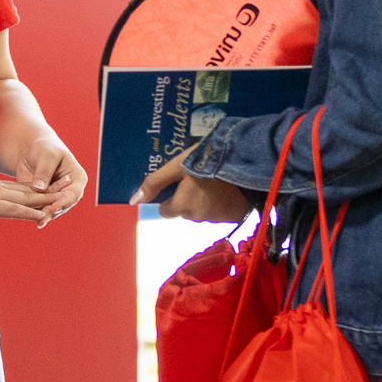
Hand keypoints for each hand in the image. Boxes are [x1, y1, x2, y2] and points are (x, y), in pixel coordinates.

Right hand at [0, 160, 63, 224]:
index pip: (19, 188)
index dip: (37, 188)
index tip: (52, 187)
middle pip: (28, 190)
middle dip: (49, 189)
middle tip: (69, 184)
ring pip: (25, 199)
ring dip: (45, 200)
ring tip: (64, 199)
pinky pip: (12, 208)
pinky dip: (28, 212)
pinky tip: (41, 215)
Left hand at [8, 130, 87, 226]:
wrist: (33, 151)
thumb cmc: (45, 148)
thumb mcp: (47, 155)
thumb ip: (44, 171)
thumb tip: (39, 188)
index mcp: (77, 178)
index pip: (74, 193)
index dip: (64, 201)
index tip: (54, 208)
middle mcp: (70, 190)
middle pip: (64, 205)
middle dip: (53, 212)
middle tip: (43, 220)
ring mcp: (56, 197)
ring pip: (52, 210)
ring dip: (44, 216)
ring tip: (38, 222)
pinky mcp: (43, 200)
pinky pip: (40, 208)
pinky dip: (35, 213)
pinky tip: (28, 217)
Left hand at [132, 150, 254, 222]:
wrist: (247, 163)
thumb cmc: (206, 161)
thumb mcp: (176, 167)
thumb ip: (155, 183)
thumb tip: (134, 200)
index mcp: (182, 206)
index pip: (166, 210)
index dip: (170, 197)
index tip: (178, 184)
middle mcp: (198, 217)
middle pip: (185, 212)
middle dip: (188, 199)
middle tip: (198, 179)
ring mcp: (218, 219)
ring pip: (204, 213)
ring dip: (205, 202)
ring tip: (214, 182)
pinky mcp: (235, 217)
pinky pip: (222, 213)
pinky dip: (222, 204)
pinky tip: (228, 189)